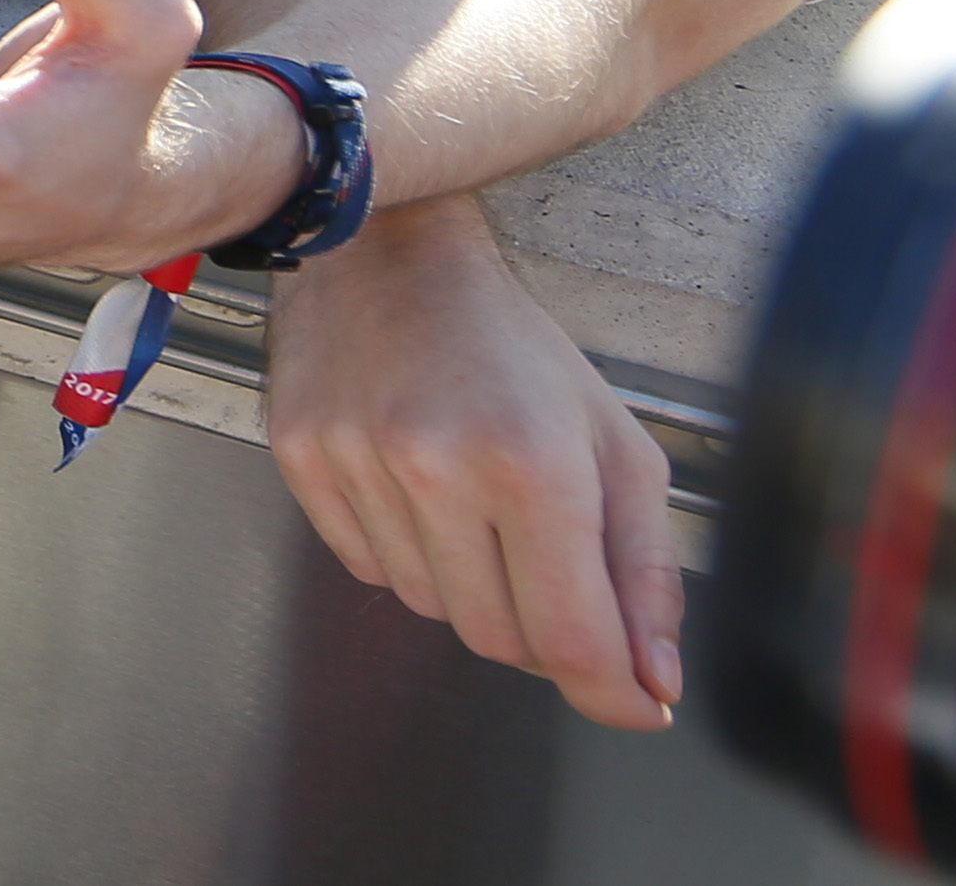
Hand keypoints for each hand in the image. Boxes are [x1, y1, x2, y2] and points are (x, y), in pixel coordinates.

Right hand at [269, 198, 684, 731]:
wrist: (388, 252)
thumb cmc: (510, 344)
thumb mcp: (613, 443)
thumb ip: (645, 570)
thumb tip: (652, 679)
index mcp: (533, 463)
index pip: (571, 639)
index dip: (611, 693)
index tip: (635, 703)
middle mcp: (437, 469)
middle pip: (499, 639)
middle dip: (541, 629)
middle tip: (552, 571)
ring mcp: (358, 465)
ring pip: (430, 609)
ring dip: (469, 586)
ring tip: (476, 507)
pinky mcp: (302, 461)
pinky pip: (366, 569)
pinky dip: (406, 554)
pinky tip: (419, 492)